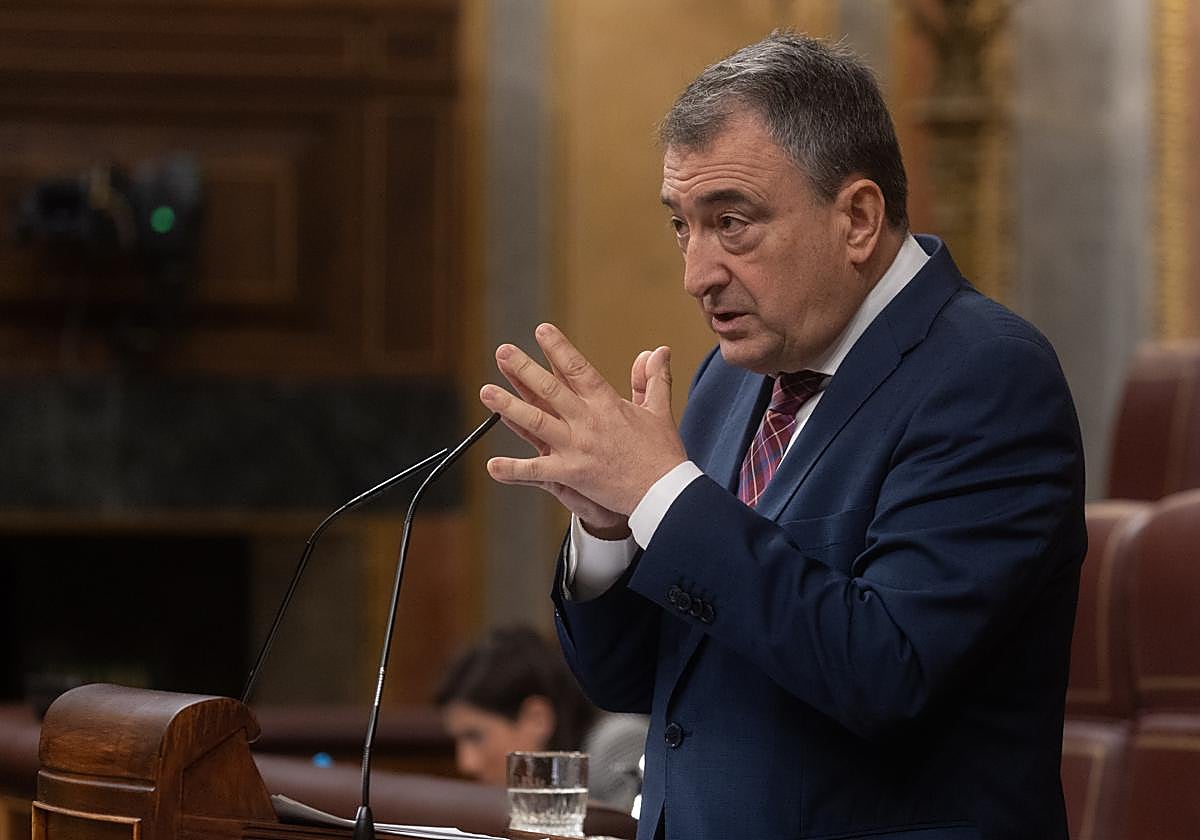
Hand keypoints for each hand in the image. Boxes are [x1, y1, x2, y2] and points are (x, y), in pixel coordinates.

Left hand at [480, 324, 687, 526]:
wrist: (664, 493)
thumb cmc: (662, 453)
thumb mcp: (658, 411)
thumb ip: (652, 379)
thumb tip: (658, 351)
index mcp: (606, 404)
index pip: (578, 369)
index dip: (558, 348)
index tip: (541, 330)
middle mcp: (588, 421)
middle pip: (550, 390)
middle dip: (524, 369)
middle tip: (502, 351)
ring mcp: (577, 447)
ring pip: (536, 423)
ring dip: (509, 407)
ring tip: (486, 392)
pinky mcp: (572, 474)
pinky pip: (536, 471)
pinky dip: (513, 470)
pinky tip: (492, 465)